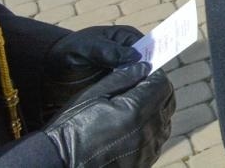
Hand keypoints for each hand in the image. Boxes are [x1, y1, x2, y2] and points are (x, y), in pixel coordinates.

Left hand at [44, 25, 143, 112]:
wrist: (49, 72)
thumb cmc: (69, 52)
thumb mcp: (87, 48)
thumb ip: (109, 51)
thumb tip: (136, 57)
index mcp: (126, 39)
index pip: (149, 47)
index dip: (153, 58)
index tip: (153, 71)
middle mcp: (129, 56)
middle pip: (147, 66)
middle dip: (148, 76)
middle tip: (146, 89)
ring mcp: (124, 73)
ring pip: (140, 81)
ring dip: (139, 89)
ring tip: (136, 102)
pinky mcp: (117, 89)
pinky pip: (128, 93)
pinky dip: (130, 99)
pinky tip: (127, 108)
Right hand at [44, 62, 173, 167]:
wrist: (57, 163)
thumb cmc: (71, 127)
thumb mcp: (93, 95)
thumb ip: (123, 78)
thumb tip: (144, 67)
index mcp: (136, 110)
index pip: (162, 84)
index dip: (154, 76)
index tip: (145, 74)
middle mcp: (146, 131)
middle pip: (167, 103)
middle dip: (158, 92)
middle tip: (142, 90)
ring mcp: (145, 150)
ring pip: (164, 124)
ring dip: (156, 113)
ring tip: (136, 111)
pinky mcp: (141, 164)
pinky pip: (156, 144)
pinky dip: (150, 134)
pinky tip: (133, 131)